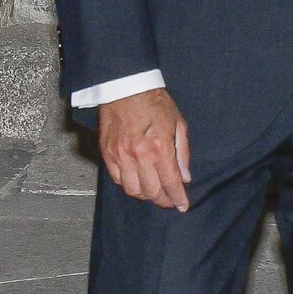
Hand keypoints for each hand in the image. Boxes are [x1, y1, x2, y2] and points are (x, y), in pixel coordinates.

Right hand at [98, 89, 191, 210]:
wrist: (126, 87)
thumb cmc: (154, 102)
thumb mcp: (178, 122)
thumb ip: (182, 151)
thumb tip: (184, 176)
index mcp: (160, 147)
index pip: (170, 182)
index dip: (177, 198)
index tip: (182, 205)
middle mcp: (139, 155)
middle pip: (151, 191)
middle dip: (163, 199)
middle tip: (169, 199)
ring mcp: (121, 156)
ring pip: (132, 190)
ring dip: (145, 195)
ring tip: (154, 191)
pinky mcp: (107, 154)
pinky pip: (118, 180)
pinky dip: (128, 184)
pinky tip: (137, 180)